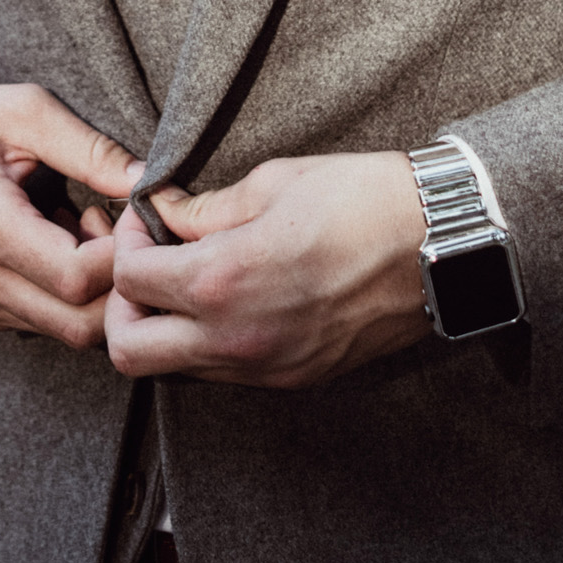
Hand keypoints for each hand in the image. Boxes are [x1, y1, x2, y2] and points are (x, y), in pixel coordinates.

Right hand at [0, 82, 143, 351]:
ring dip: (98, 290)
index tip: (130, 211)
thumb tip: (150, 182)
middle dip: (120, 283)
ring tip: (85, 224)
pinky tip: (62, 239)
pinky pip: (45, 322)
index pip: (76, 278)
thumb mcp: (22, 110)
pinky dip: (71, 294)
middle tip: (118, 225)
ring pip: (68, 331)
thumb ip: (89, 147)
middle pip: (81, 324)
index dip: (121, 254)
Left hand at [105, 152, 426, 386]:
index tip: (141, 221)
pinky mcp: (295, 380)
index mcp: (222, 280)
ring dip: (162, 332)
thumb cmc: (362, 201)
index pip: (128, 280)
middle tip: (143, 267)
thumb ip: (205, 209)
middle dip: (120, 308)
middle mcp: (236, 338)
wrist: (442, 248)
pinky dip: (206, 345)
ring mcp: (267, 368)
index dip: (123, 243)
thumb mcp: (273, 183)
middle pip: (131, 351)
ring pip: (174, 371)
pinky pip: (224, 375)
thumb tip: (164, 214)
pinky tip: (227, 302)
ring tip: (183, 284)